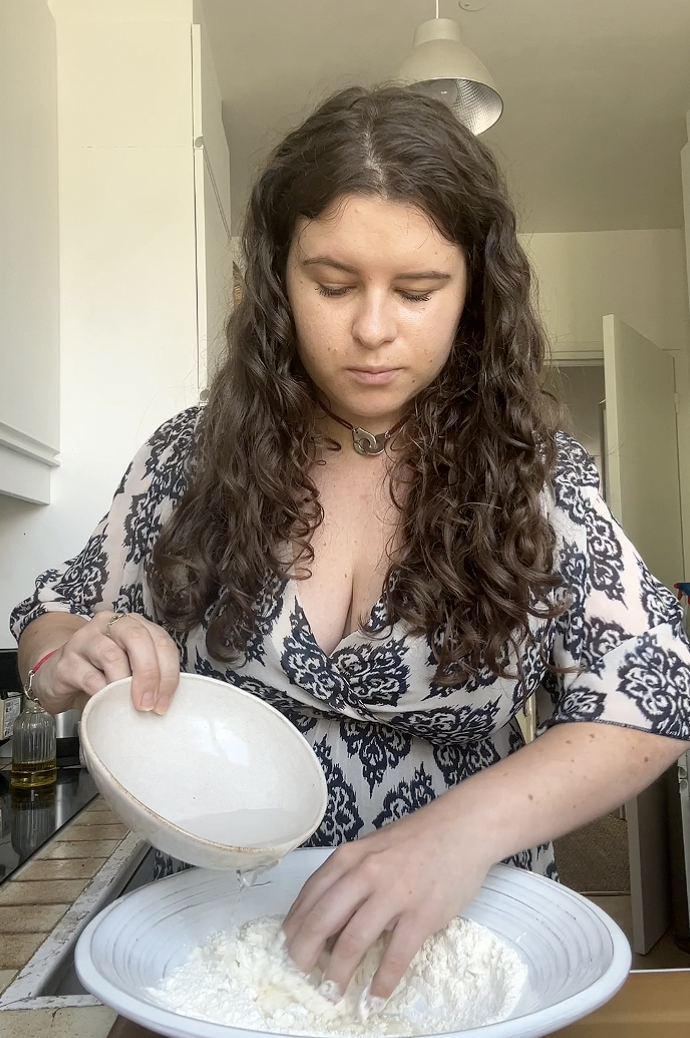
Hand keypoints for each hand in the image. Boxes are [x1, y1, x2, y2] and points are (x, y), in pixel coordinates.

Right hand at [33, 612, 180, 713]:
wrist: (57, 677)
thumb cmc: (99, 672)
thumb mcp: (128, 669)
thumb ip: (149, 674)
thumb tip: (165, 698)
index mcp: (132, 624)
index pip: (160, 640)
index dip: (168, 672)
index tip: (164, 702)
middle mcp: (108, 624)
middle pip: (137, 639)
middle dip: (149, 674)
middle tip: (148, 704)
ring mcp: (84, 640)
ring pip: (112, 655)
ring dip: (124, 685)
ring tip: (127, 705)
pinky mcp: (65, 662)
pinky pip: (88, 677)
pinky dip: (101, 693)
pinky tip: (104, 703)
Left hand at [282, 795, 492, 1003]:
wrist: (462, 828)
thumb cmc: (416, 840)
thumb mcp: (371, 849)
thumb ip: (347, 878)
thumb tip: (324, 920)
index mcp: (348, 857)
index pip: (308, 899)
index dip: (294, 931)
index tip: (287, 951)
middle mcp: (365, 874)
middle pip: (321, 923)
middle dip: (304, 957)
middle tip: (300, 978)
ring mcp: (394, 894)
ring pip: (352, 943)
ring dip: (338, 975)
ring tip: (332, 994)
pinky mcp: (422, 914)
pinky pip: (395, 957)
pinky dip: (381, 984)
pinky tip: (373, 1000)